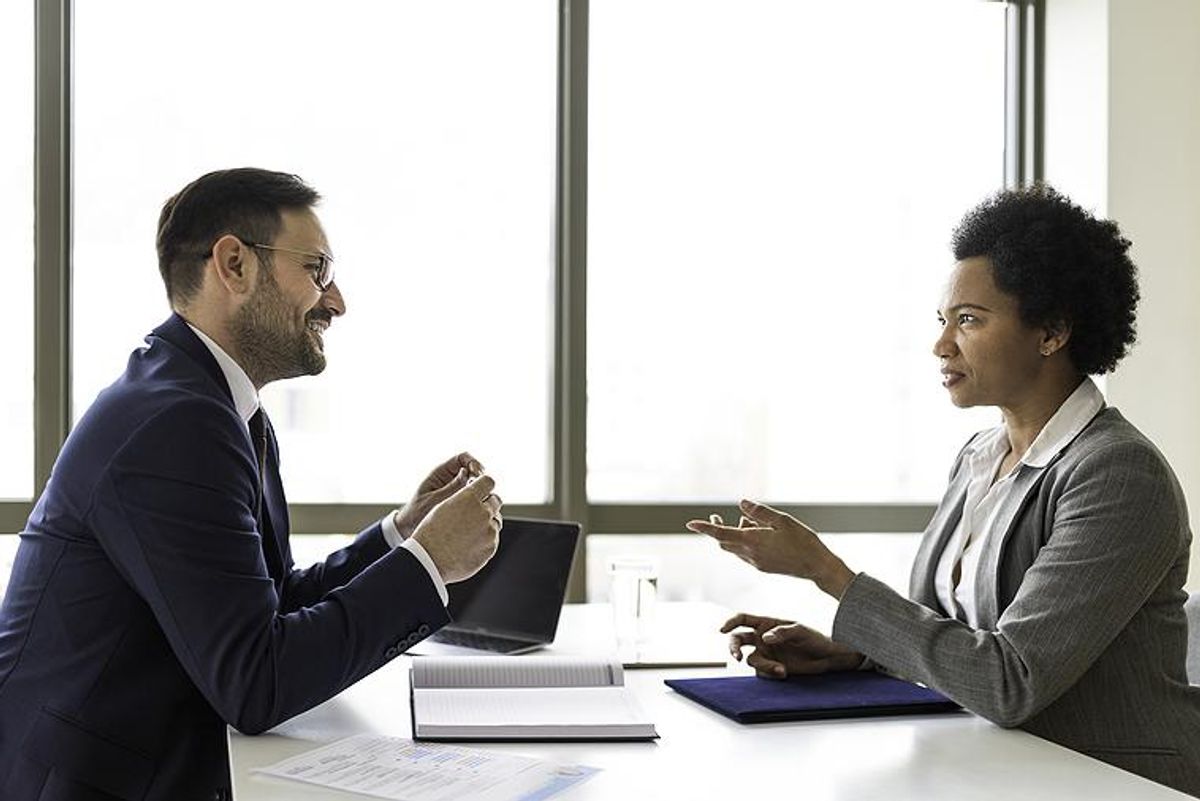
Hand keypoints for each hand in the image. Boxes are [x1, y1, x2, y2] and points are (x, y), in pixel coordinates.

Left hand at [392, 452, 483, 540]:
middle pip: (473, 470)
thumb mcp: (433, 501)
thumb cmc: (416, 514)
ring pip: (475, 484)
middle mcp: (450, 479)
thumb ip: (451, 489)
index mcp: (441, 473)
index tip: (478, 474)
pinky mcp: (460, 503)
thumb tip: (468, 474)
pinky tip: (479, 509)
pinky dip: (478, 501)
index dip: (473, 462)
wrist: (408, 529)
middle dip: (480, 478)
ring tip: (480, 501)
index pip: (463, 458)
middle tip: (482, 489)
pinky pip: (473, 497)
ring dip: (480, 491)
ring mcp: (456, 491)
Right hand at [410, 473, 501, 582]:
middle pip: (496, 500)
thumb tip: (477, 496)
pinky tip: (470, 544)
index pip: (488, 481)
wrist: (429, 561)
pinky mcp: (491, 547)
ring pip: (496, 520)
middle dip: (488, 503)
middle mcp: (483, 512)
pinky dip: (485, 539)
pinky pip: (494, 538)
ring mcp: (489, 531)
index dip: (485, 485)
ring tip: (469, 531)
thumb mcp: (443, 506)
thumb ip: (464, 499)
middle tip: (476, 511)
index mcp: (469, 498)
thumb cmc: (431, 534)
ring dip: (487, 522)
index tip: (483, 489)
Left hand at [686, 499, 855, 597]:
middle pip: (724, 542)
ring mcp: (756, 563)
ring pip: (735, 549)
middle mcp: (750, 555)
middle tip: (716, 516)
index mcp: (752, 541)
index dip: (705, 528)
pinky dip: (745, 542)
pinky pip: (746, 554)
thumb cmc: (803, 541)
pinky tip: (760, 533)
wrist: (817, 567)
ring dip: (735, 535)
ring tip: (749, 521)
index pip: (721, 533)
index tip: (691, 524)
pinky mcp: (763, 567)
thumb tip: (741, 504)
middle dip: (718, 530)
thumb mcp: (782, 520)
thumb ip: (759, 513)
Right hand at [721, 613, 864, 678]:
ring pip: (752, 660)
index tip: (722, 630)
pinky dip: (770, 673)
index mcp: (766, 623)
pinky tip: (784, 672)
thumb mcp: (800, 631)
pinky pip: (761, 672)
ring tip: (780, 669)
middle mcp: (762, 638)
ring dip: (763, 665)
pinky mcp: (771, 668)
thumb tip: (764, 637)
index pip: (742, 620)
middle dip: (734, 648)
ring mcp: (766, 654)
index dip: (730, 623)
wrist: (827, 658)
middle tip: (737, 657)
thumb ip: (781, 632)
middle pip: (738, 640)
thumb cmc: (814, 638)